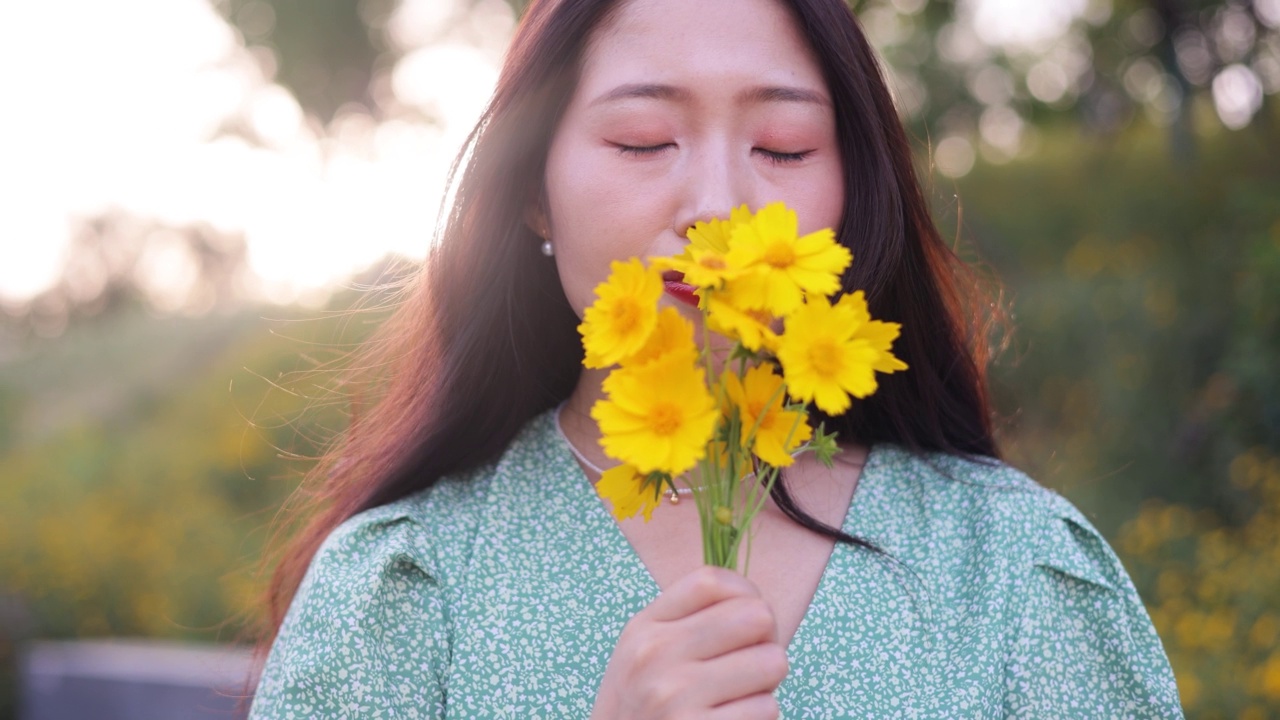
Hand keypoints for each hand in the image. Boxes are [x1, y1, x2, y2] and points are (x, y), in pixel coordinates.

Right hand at [590, 566, 788, 719]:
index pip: (712, 581)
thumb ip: (687, 624)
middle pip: (756, 616)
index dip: (747, 594)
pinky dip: (757, 719)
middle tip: (750, 666)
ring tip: (737, 699)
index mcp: (644, 628)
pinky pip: (766, 709)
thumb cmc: (644, 711)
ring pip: (773, 662)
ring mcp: (674, 695)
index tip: (748, 620)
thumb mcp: (643, 656)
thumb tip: (757, 604)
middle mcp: (655, 654)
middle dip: (765, 642)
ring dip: (765, 686)